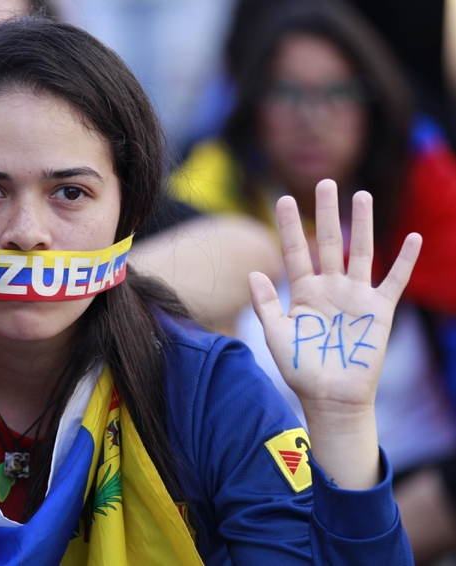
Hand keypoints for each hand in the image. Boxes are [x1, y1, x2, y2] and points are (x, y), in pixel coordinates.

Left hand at [249, 179, 419, 410]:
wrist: (330, 397)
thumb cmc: (300, 368)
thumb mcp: (276, 334)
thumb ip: (265, 303)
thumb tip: (254, 272)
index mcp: (303, 292)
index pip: (294, 251)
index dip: (288, 225)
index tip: (282, 198)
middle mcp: (329, 288)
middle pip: (327, 242)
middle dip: (325, 212)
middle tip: (325, 182)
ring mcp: (355, 297)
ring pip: (360, 252)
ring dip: (361, 224)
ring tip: (361, 196)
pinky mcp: (379, 311)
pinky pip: (394, 281)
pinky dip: (405, 260)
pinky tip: (413, 238)